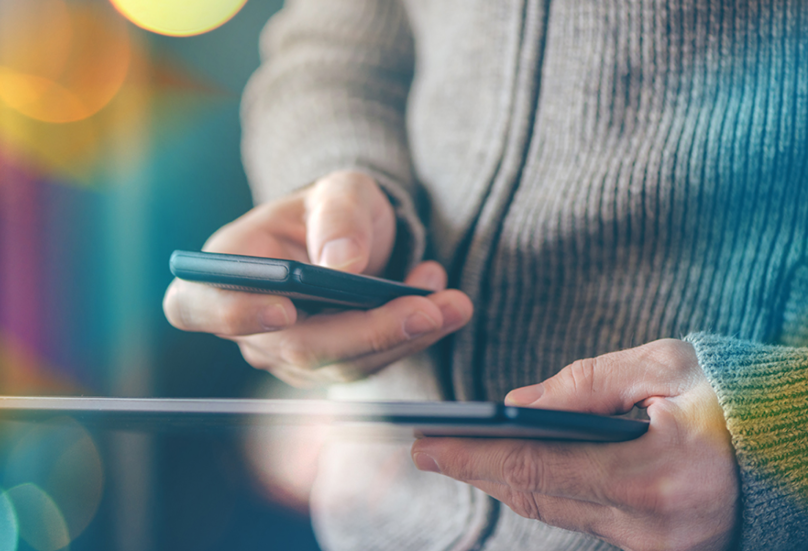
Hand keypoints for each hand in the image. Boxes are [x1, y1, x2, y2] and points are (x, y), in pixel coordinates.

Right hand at [163, 170, 472, 385]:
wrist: (356, 238)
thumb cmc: (334, 209)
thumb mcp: (341, 191)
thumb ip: (339, 217)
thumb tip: (342, 264)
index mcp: (227, 267)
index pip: (195, 306)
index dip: (232, 314)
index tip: (285, 308)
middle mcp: (248, 321)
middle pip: (293, 348)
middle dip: (366, 332)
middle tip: (427, 310)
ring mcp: (286, 352)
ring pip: (341, 364)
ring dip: (403, 338)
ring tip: (453, 303)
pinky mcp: (328, 367)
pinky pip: (370, 365)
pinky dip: (411, 340)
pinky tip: (443, 306)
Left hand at [411, 339, 739, 550]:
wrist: (793, 444)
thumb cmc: (736, 394)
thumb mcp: (663, 366)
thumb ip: (586, 385)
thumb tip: (515, 406)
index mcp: (657, 477)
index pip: (539, 470)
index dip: (474, 458)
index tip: (427, 443)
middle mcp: (654, 528)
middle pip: (538, 498)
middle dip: (476, 471)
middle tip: (426, 448)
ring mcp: (656, 549)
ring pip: (556, 512)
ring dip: (504, 482)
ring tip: (458, 455)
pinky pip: (582, 518)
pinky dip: (544, 492)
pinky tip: (513, 471)